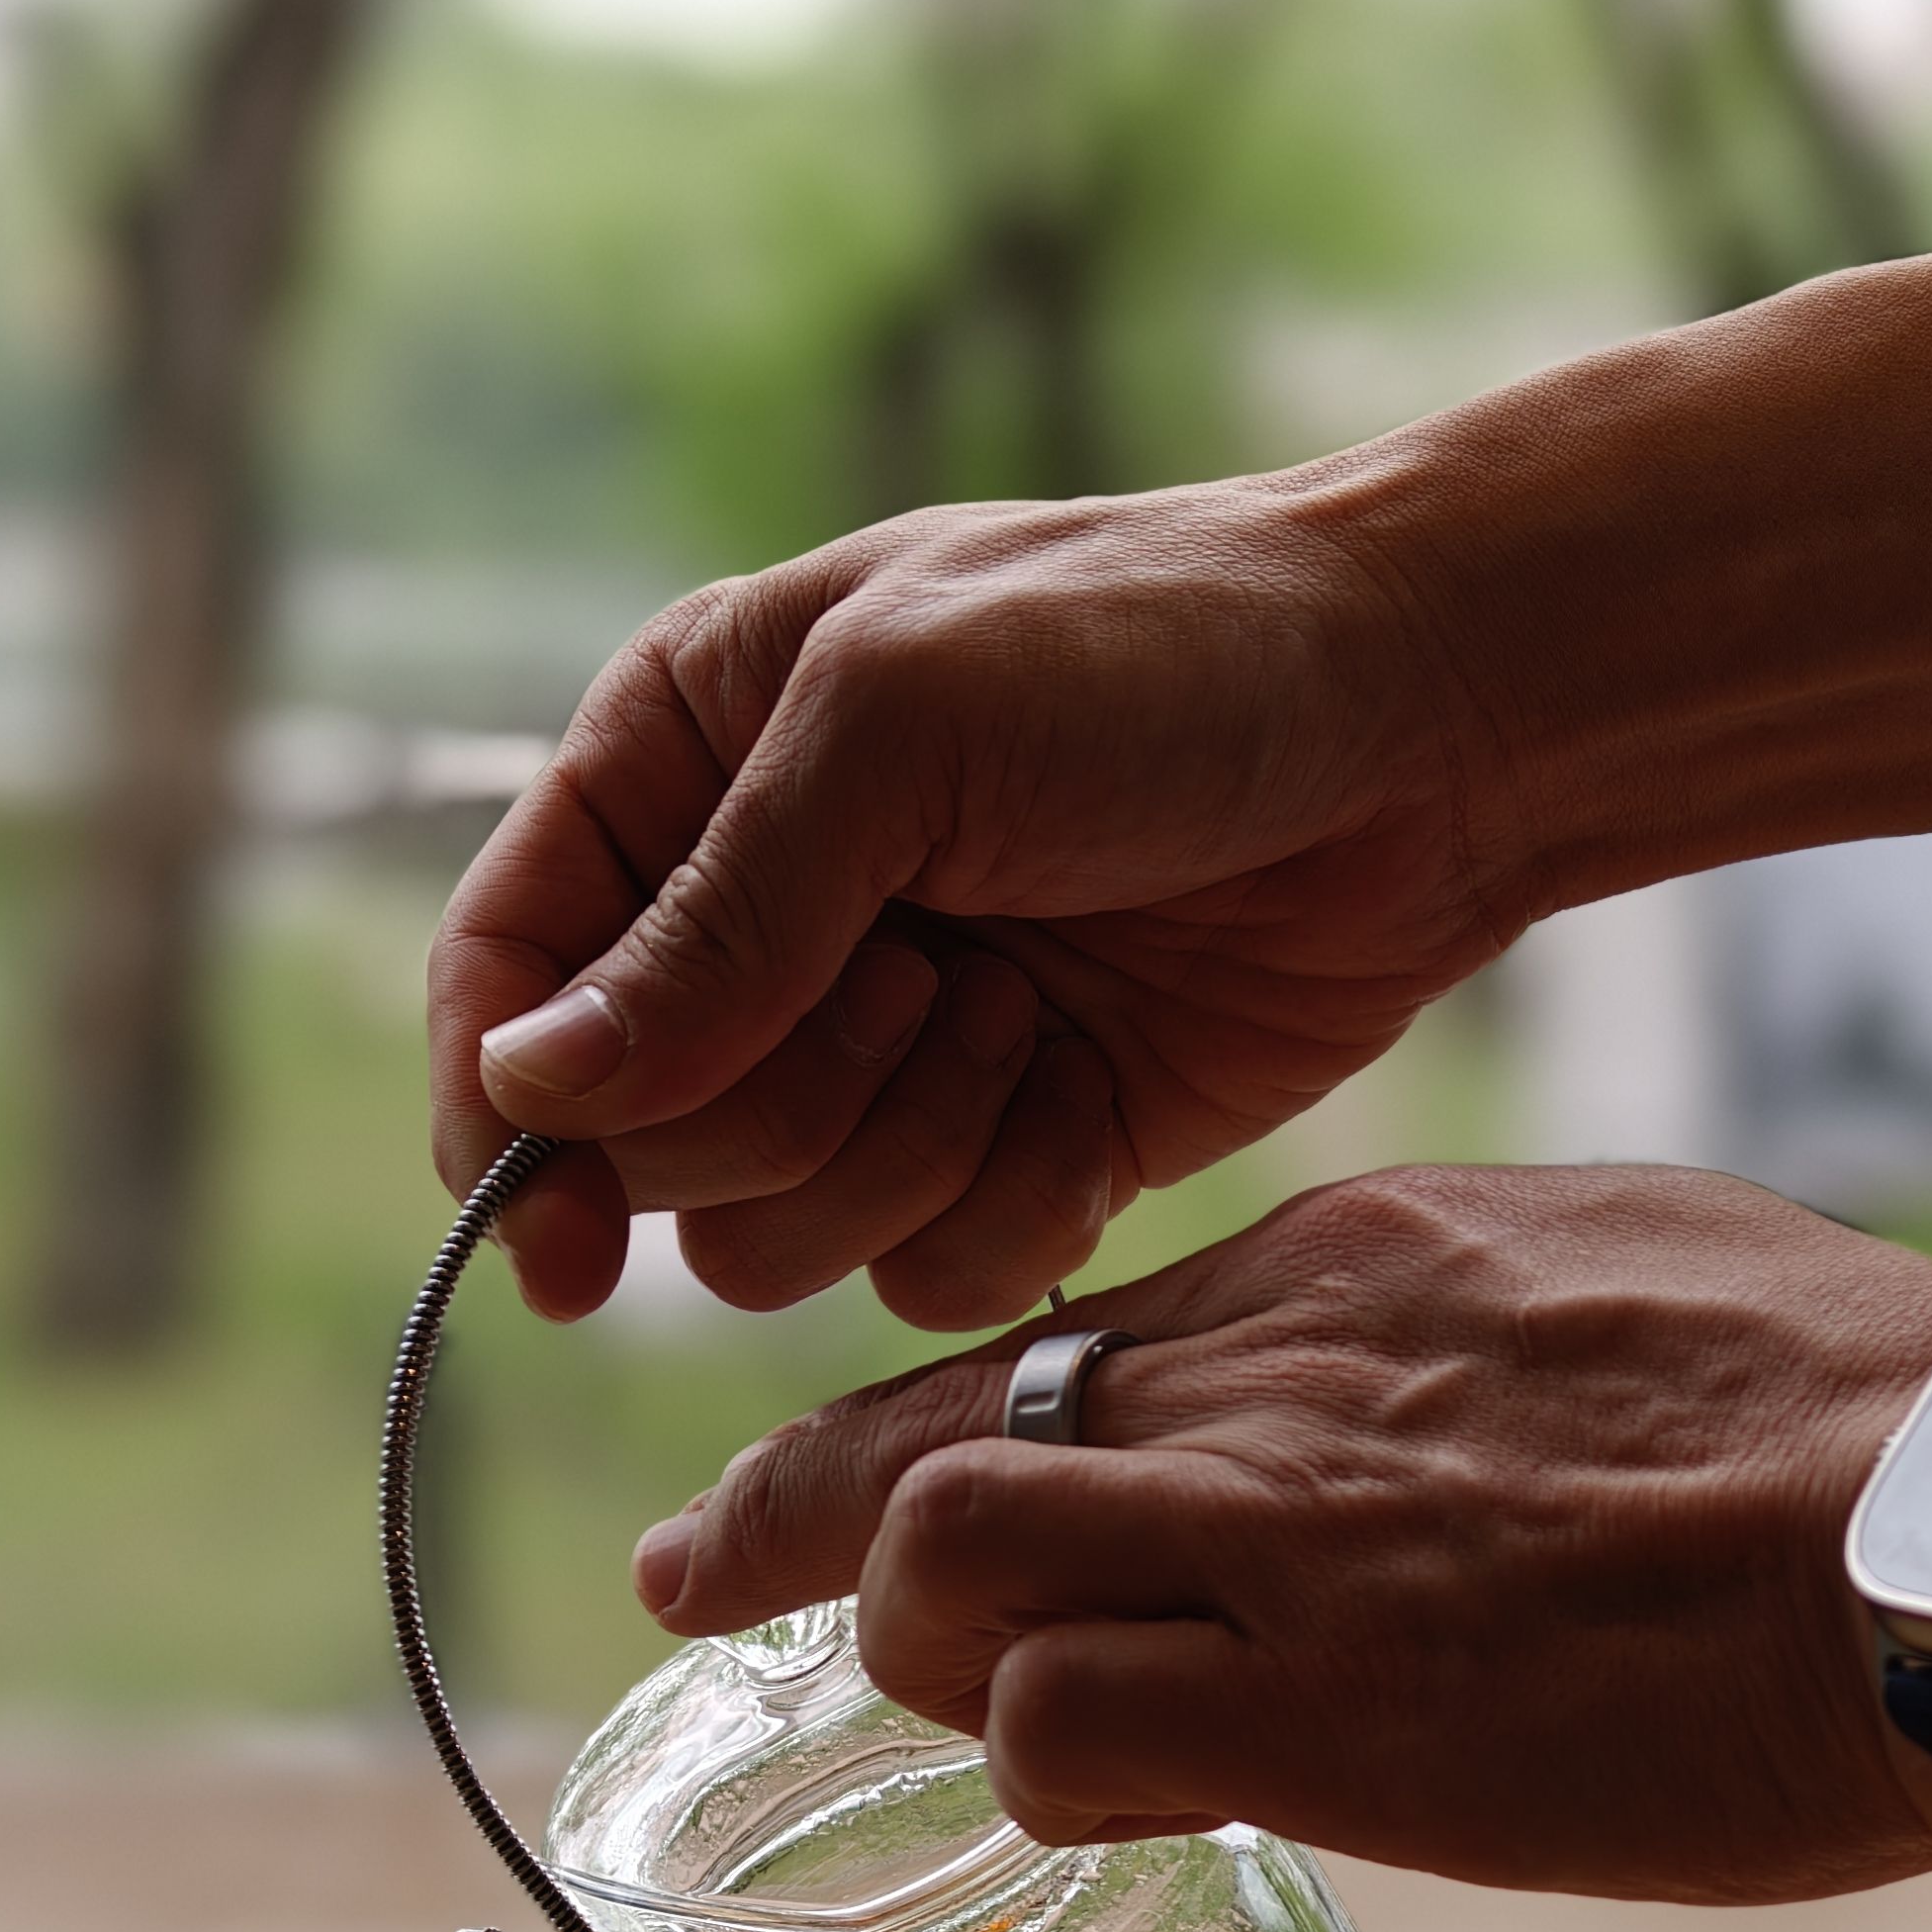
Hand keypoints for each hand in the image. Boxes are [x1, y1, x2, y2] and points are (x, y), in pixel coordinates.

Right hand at [428, 486, 1513, 1327]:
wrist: (1432, 730)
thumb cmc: (1164, 653)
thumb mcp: (905, 728)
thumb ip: (711, 923)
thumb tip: (530, 1093)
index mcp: (682, 765)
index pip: (504, 979)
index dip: (499, 1120)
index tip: (555, 1242)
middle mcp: (753, 921)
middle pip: (635, 1146)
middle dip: (779, 1101)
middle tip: (922, 982)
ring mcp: (872, 1052)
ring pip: (766, 1240)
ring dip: (902, 1150)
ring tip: (1023, 1014)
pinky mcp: (997, 1153)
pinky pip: (917, 1277)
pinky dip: (1010, 1202)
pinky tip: (1091, 1088)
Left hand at [628, 1166, 1931, 1904]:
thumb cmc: (1851, 1413)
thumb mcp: (1611, 1277)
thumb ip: (1434, 1340)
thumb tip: (1369, 1410)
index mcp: (1345, 1267)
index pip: (1036, 1339)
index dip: (870, 1428)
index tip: (759, 1504)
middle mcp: (1272, 1381)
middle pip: (930, 1438)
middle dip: (801, 1532)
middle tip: (705, 1597)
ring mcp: (1285, 1543)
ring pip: (947, 1567)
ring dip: (924, 1655)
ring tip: (971, 1715)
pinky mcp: (1331, 1712)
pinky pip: (1063, 1734)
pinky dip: (1046, 1774)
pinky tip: (1118, 1798)